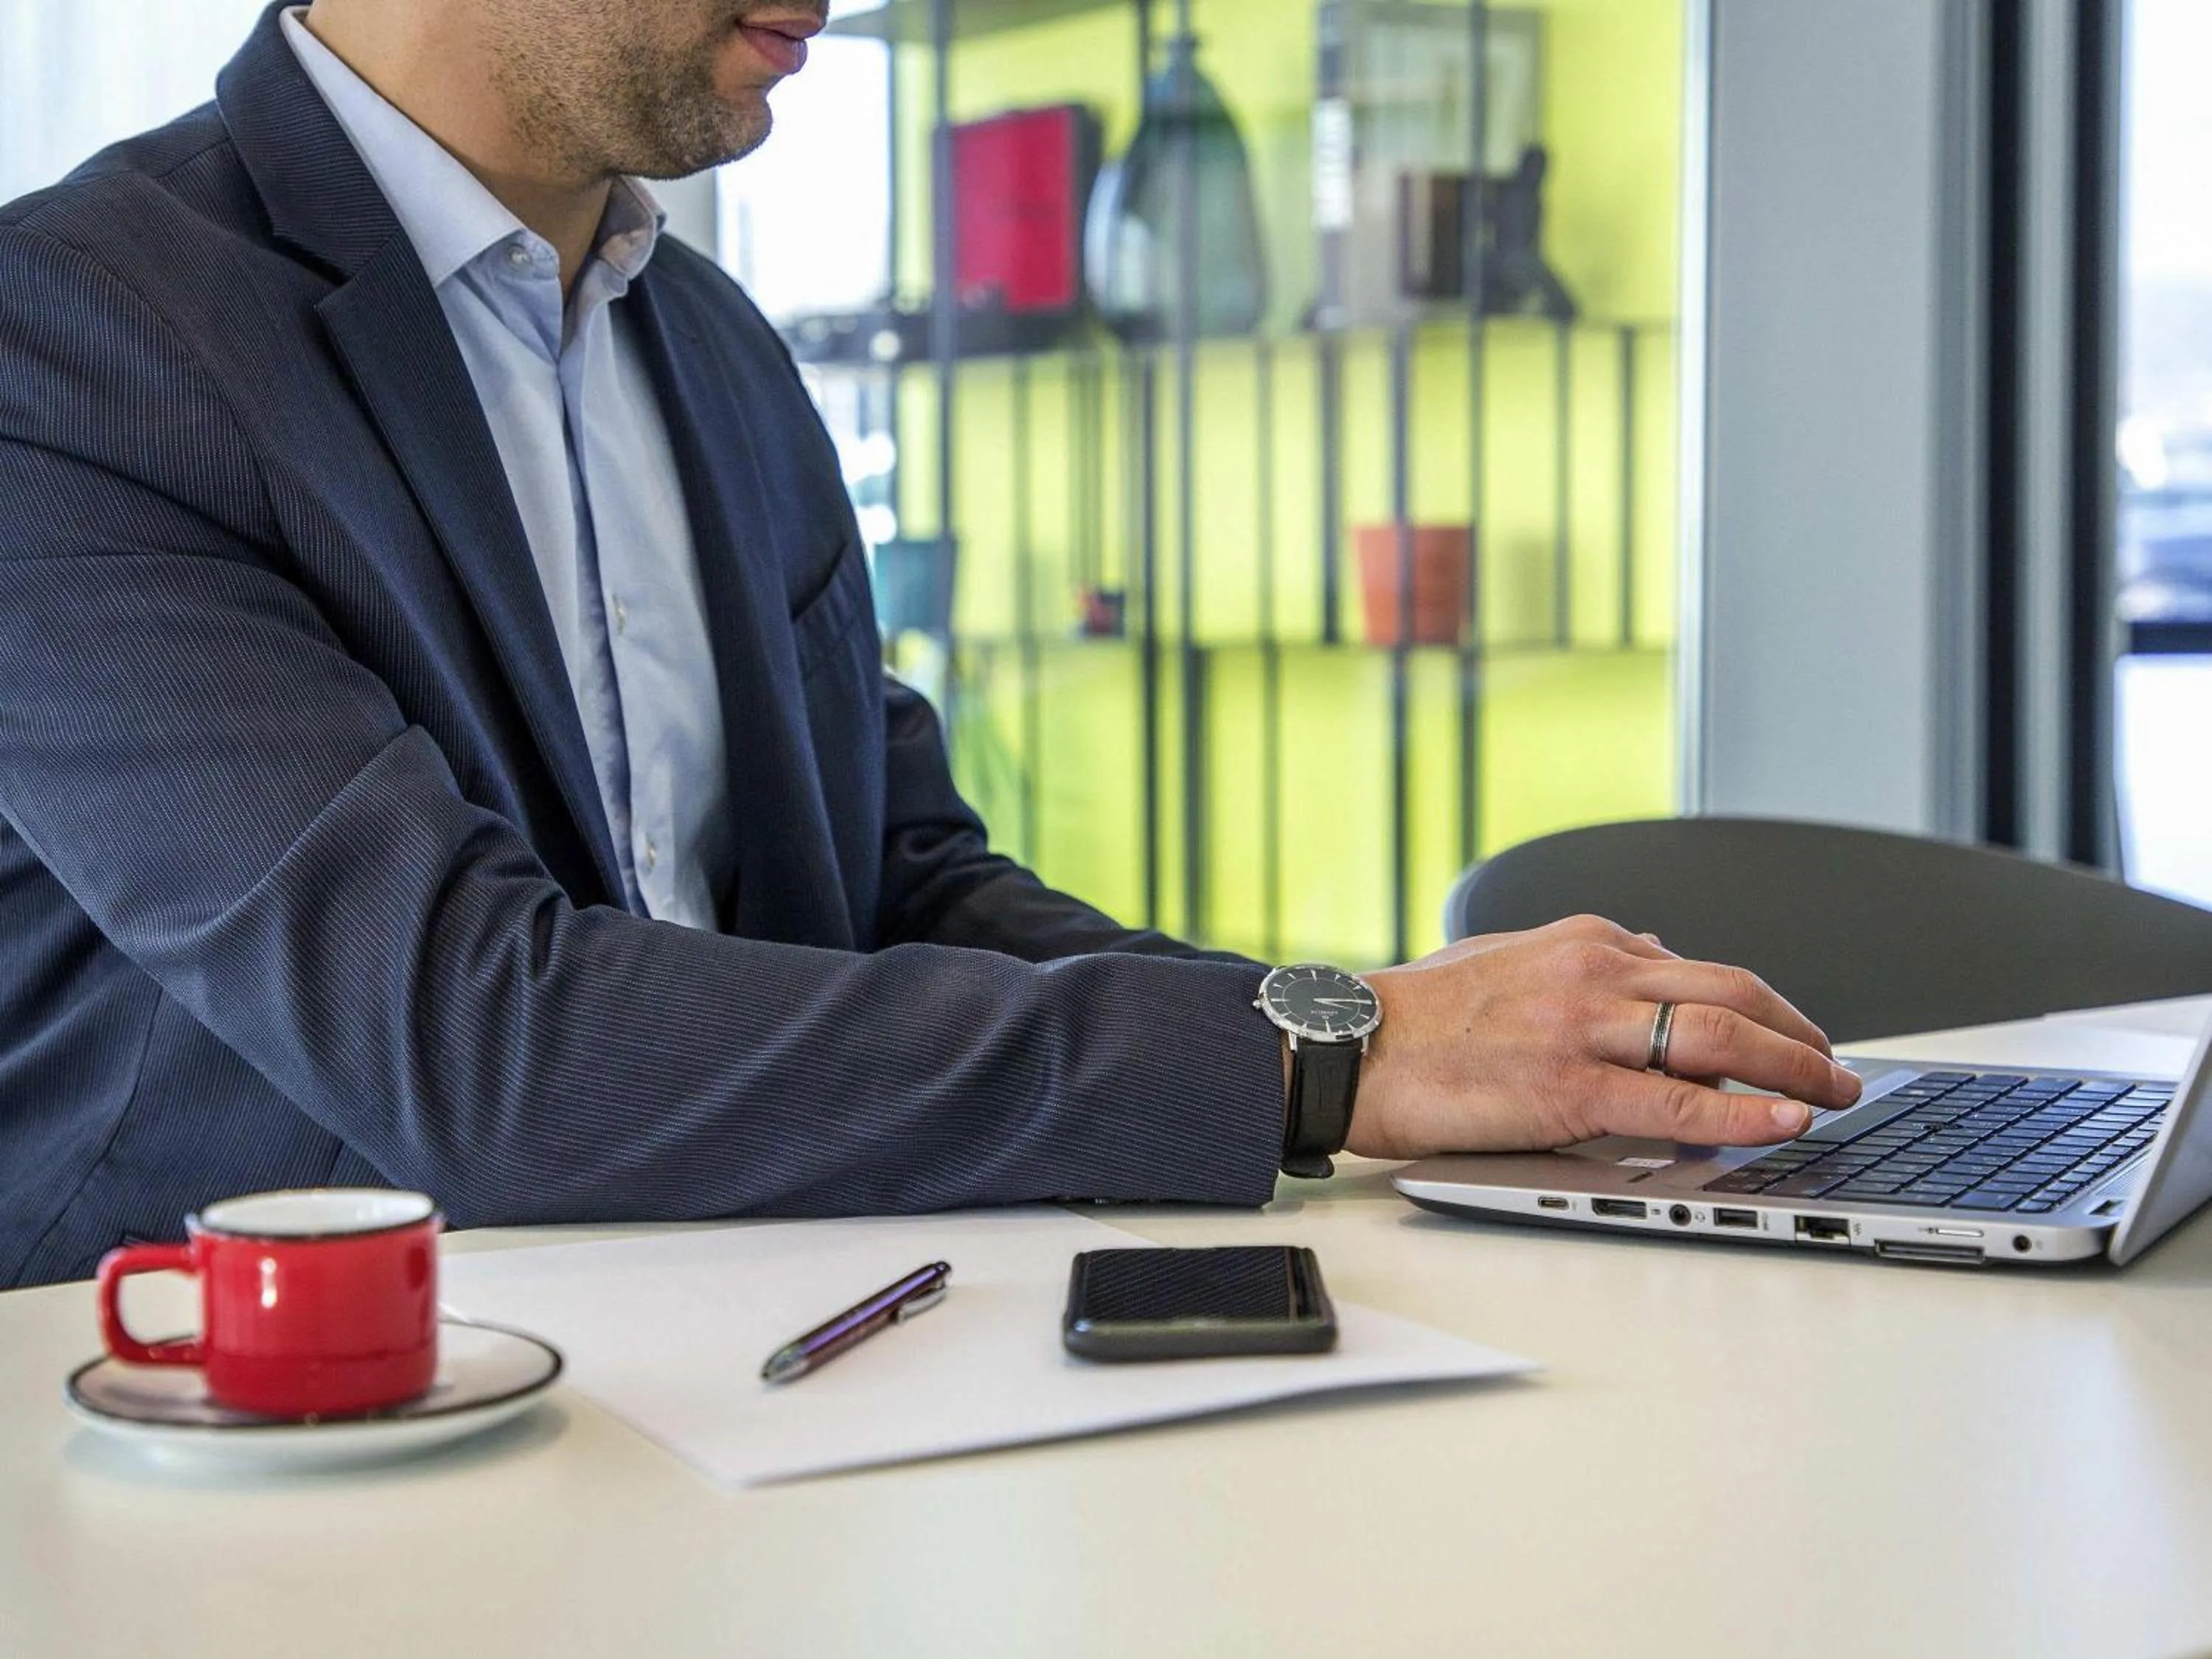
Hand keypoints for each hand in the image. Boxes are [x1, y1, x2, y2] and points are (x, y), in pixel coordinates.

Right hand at [1343, 914, 1861, 1158]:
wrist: (1351, 1046)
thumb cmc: (1415, 1015)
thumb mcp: (1505, 959)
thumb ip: (1579, 963)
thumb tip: (1649, 960)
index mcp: (1581, 941)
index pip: (1696, 967)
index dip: (1761, 1005)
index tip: (1791, 1035)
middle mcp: (1594, 971)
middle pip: (1731, 992)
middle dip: (1799, 1032)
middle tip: (1838, 1066)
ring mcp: (1584, 1027)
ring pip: (1721, 1036)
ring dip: (1795, 1067)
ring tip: (1835, 1095)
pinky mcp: (1569, 1088)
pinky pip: (1679, 1100)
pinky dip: (1744, 1112)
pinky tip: (1785, 1122)